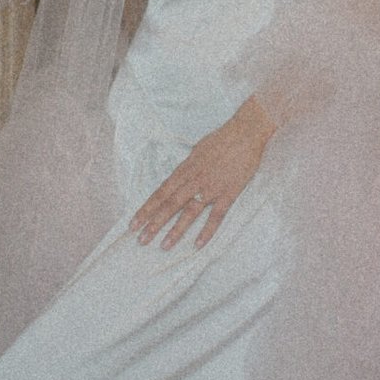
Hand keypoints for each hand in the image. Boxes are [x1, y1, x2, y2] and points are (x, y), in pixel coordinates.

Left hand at [130, 98, 275, 248]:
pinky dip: (207, 230)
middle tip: (141, 240)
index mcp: (185, 169)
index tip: (134, 223)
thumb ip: (187, 168)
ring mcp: (211, 188)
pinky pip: (216, 216)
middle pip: (170, 205)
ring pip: (189, 212)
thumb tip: (177, 178)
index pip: (161, 193)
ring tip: (164, 246)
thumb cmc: (221, 139)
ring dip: (175, 230)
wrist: (245, 133)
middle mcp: (194, 180)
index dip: (146, 209)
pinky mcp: (228, 193)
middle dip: (154, 223)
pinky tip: (197, 244)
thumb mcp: (197, 151)